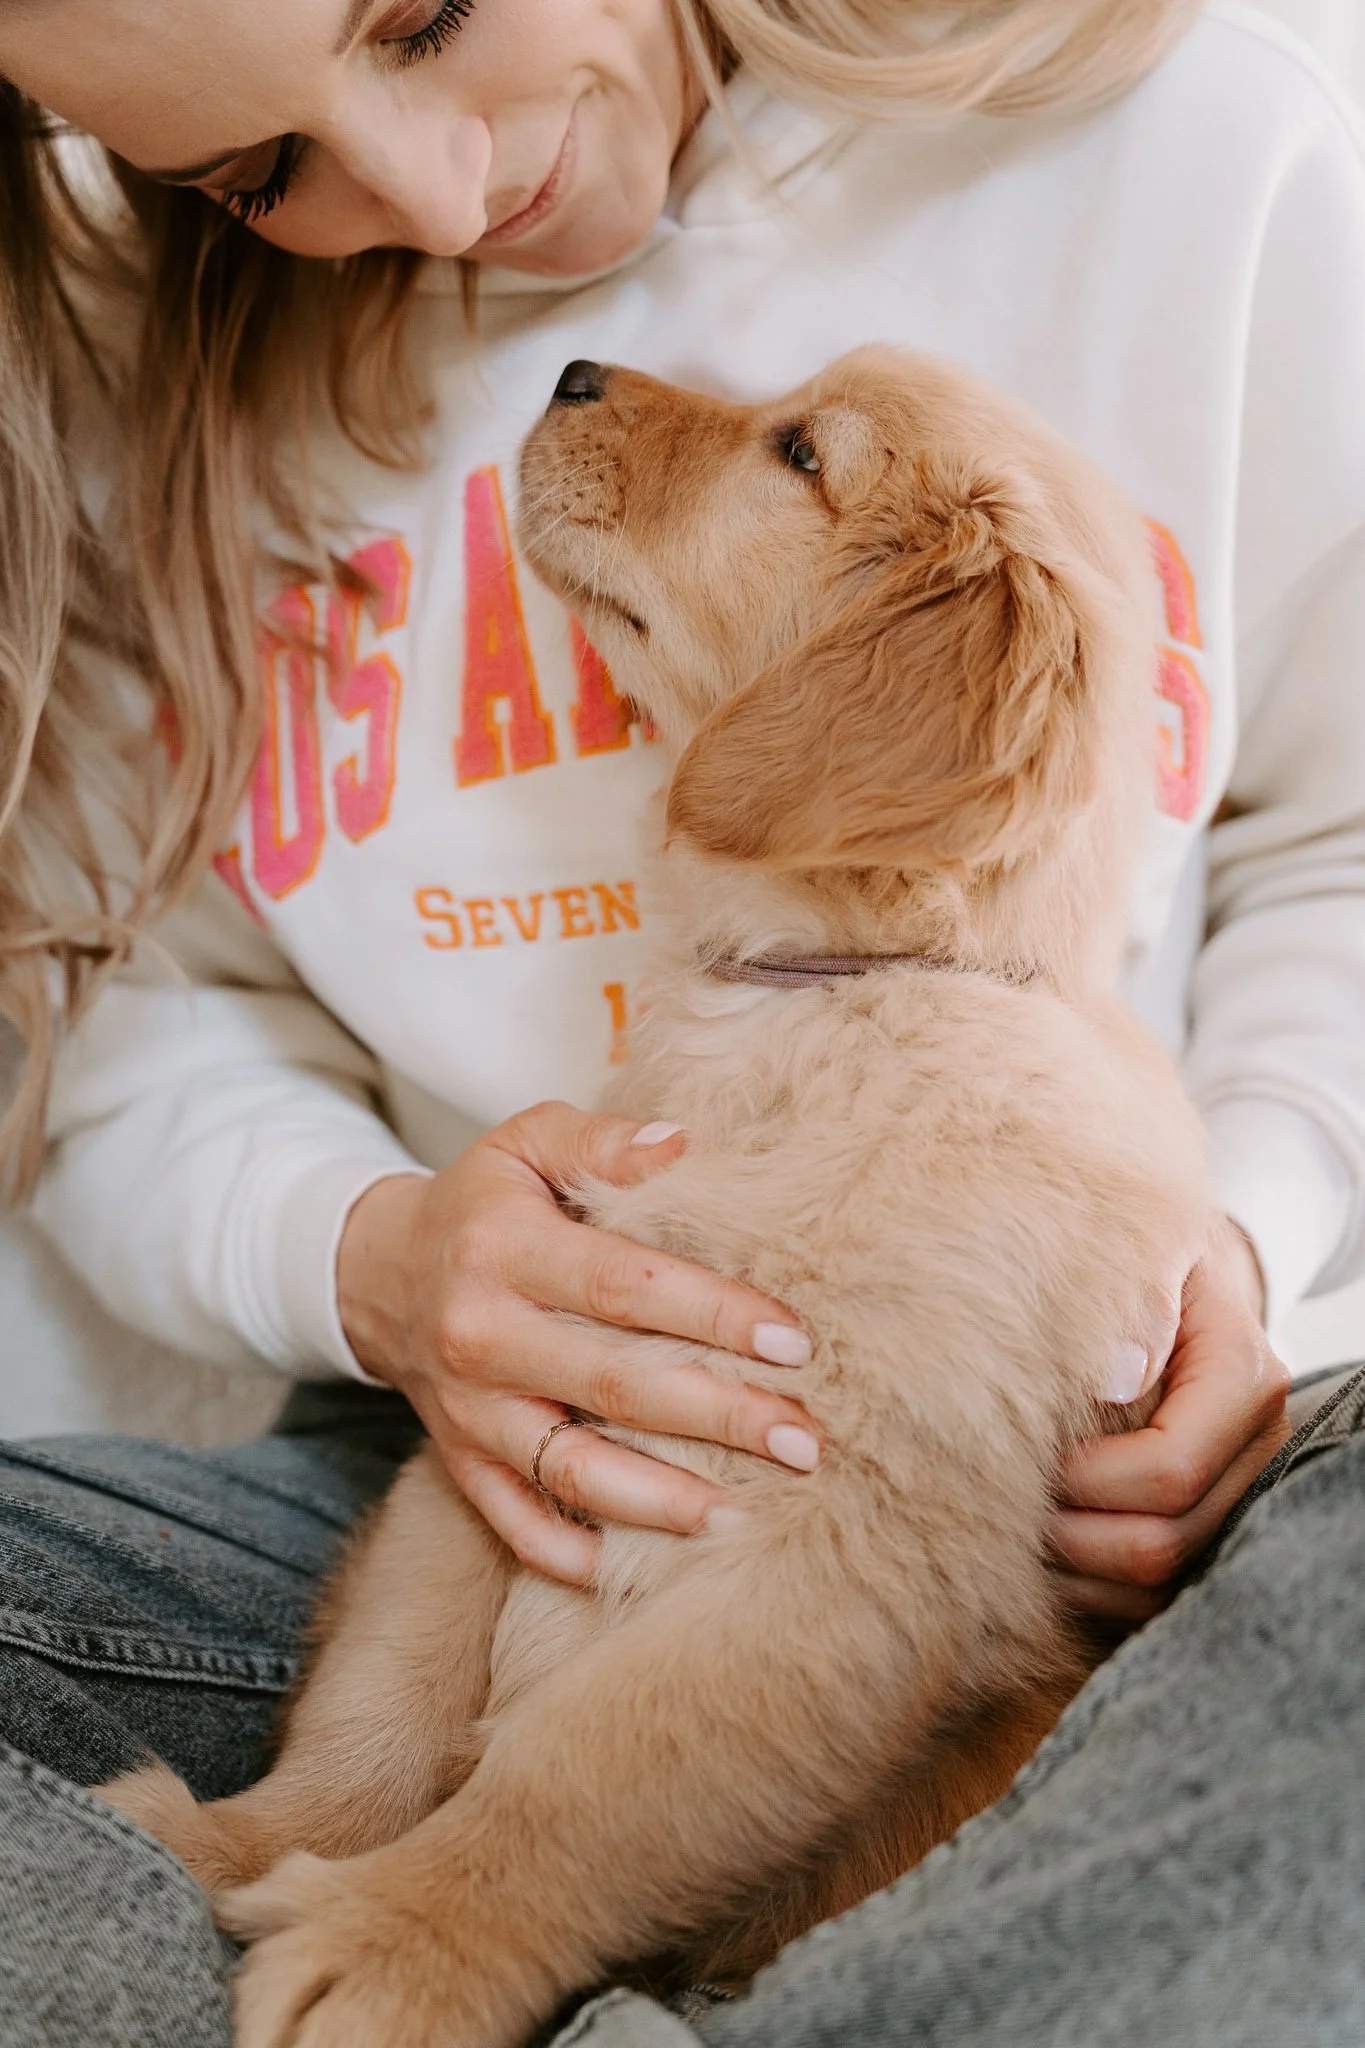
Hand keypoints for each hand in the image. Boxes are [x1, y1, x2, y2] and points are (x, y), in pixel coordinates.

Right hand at [336, 1103, 820, 1584]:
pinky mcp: (461, 1462)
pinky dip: (573, 1556)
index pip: (625, 1288)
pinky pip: (517, 1524)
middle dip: (718, 1417)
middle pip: (616, 1386)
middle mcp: (483, 1335)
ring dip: (663, 1502)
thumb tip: (685, 1147)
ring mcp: (470, 1410)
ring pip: (573, 1470)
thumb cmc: (481, 1203)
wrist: (379, 1272)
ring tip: (745, 1515)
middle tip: (803, 1439)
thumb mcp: (526, 1141)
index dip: (714, 1315)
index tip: (794, 1341)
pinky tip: (640, 1569)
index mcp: (504, 1250)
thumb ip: (602, 1142)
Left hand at [1049, 1219, 1291, 1628]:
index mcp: (1243, 1376)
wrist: (1165, 1279)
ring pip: (1158, 1584)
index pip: (1171, 1469)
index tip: (1030, 1456)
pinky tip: (1041, 1551)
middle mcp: (1256, 1448)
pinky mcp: (1208, 1528)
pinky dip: (1089, 1590)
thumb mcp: (1140, 1244)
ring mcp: (1237, 1496)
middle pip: (1164, 1542)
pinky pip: (1154, 1599)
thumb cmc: (1131, 1258)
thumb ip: (1133, 1294)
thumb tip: (1115, 1375)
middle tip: (1000, 1500)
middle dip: (1071, 1535)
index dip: (1089, 1480)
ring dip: (1074, 1571)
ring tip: (1015, 1524)